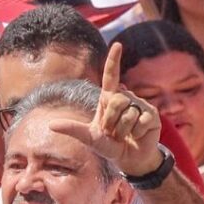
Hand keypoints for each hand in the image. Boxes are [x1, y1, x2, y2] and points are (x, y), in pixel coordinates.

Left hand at [48, 42, 160, 177]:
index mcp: (110, 98)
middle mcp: (126, 97)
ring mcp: (141, 105)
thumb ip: (72, 129)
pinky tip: (138, 136)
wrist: (128, 159)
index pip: (112, 76)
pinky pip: (142, 121)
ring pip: (129, 112)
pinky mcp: (152, 115)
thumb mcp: (88, 137)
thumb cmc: (108, 146)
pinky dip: (136, 134)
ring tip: (125, 135)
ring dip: (123, 130)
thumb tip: (51, 124)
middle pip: (116, 100)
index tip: (117, 44)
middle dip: (111, 121)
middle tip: (112, 132)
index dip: (114, 60)